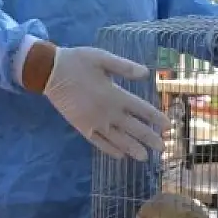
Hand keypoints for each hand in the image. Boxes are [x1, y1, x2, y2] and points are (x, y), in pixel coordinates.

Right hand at [43, 45, 170, 160]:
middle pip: (133, 128)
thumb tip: (147, 73)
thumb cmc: (78, 62)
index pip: (142, 109)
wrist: (50, 72)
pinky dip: (110, 150)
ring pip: (118, 139)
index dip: (156, 118)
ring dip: (132, 148)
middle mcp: (108, 112)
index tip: (168, 127)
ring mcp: (94, 122)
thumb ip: (125, 67)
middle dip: (149, 139)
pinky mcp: (82, 127)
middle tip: (163, 149)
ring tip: (144, 158)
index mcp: (115, 94)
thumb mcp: (103, 58)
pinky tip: (119, 156)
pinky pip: (99, 142)